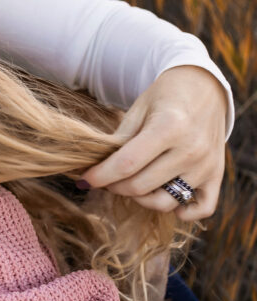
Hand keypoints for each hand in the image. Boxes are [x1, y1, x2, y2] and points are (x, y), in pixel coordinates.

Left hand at [81, 66, 227, 220]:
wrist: (203, 88)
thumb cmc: (164, 98)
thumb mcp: (137, 110)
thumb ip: (119, 140)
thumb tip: (94, 169)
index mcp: (169, 127)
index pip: (126, 164)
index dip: (100, 176)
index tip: (84, 180)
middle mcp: (191, 150)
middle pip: (140, 186)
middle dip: (114, 186)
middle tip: (105, 179)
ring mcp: (207, 166)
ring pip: (164, 202)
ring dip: (140, 199)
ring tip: (130, 183)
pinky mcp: (217, 176)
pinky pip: (201, 209)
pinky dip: (181, 212)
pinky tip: (163, 197)